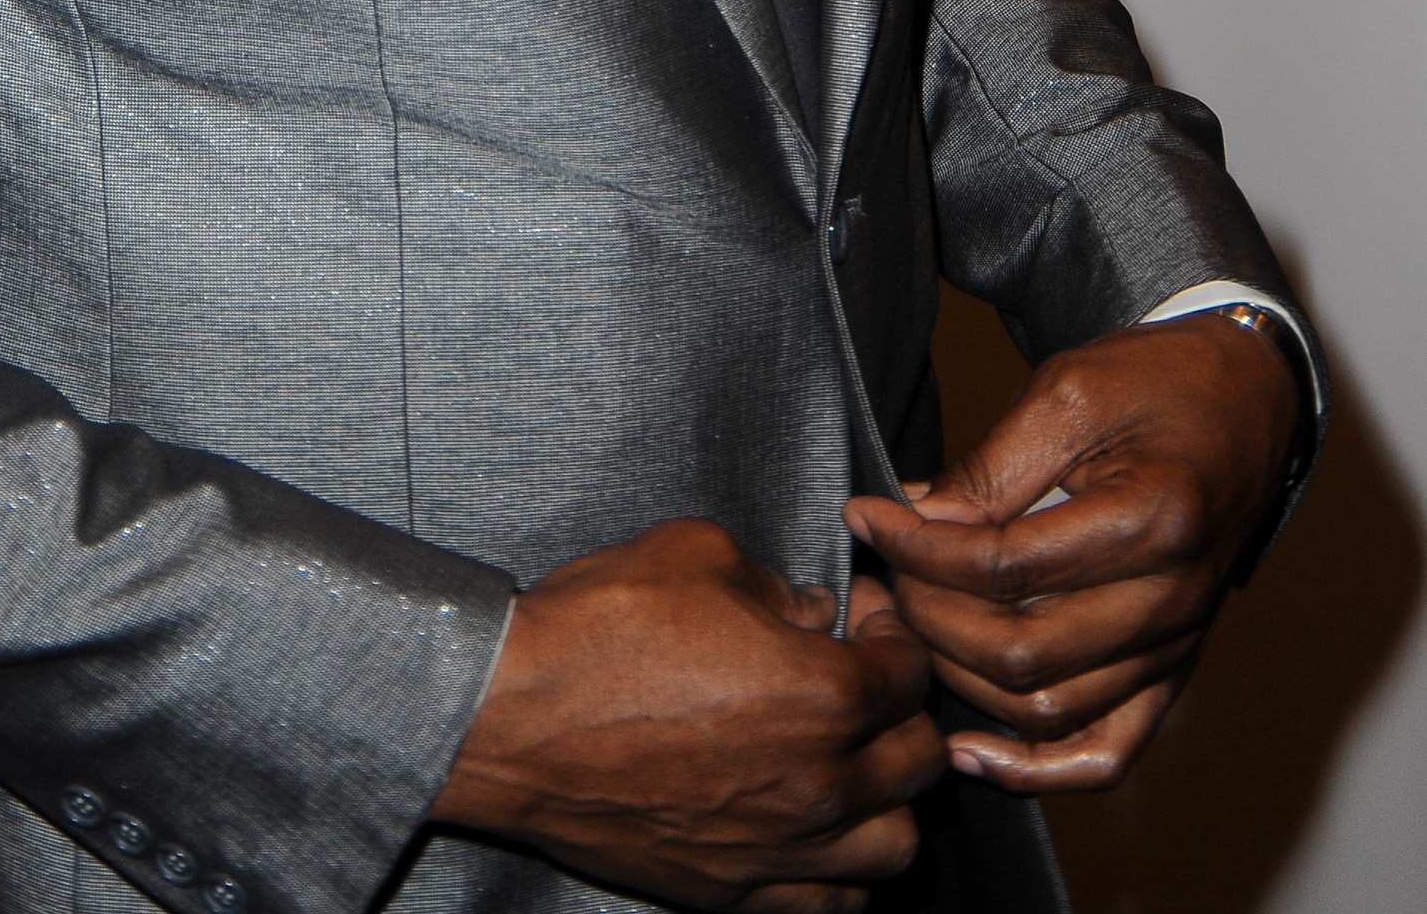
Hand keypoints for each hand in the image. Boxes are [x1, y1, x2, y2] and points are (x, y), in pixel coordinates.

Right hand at [430, 516, 945, 910]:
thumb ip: (772, 581)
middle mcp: (815, 786)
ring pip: (891, 848)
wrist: (511, 716)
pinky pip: (830, 904)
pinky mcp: (728, 891)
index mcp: (820, 695)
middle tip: (862, 679)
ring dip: (886, 801)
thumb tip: (810, 609)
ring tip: (849, 762)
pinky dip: (839, 869)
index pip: (909, 673)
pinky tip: (811, 827)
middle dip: (902, 712)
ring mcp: (774, 850)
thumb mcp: (696, 552)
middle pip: (919, 763)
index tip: (864, 614)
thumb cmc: (598, 628)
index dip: (892, 630)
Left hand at [843, 316, 1300, 792]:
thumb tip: (917, 519)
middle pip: (1021, 652)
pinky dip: (1034, 768)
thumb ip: (992, 466)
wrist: (1244, 403)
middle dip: (928, 615)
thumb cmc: (1157, 383)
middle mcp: (1171, 602)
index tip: (867, 517)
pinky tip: (970, 745)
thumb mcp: (1068, 390)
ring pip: (1047, 710)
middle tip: (880, 571)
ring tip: (907, 624)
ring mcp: (1175, 648)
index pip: (1005, 566)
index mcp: (1152, 521)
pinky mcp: (1171, 671)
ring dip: (960, 679)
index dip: (919, 549)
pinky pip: (1104, 752)